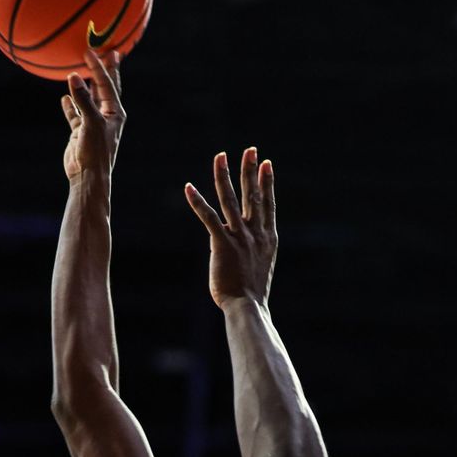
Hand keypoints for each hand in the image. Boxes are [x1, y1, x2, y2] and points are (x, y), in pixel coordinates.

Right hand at [62, 50, 125, 182]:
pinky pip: (75, 114)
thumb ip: (83, 100)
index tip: (90, 52)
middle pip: (103, 87)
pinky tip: (65, 96)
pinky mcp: (80, 132)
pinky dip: (71, 105)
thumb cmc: (95, 151)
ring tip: (81, 70)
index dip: (99, 67)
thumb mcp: (91, 122)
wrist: (88, 176)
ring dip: (84, 85)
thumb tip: (73, 77)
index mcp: (115, 112)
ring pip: (88, 99)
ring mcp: (92, 123)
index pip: (107, 84)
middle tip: (103, 51)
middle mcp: (105, 115)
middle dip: (102, 70)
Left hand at [185, 149, 277, 308]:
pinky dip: (197, 201)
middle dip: (250, 170)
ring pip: (231, 200)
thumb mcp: (258, 268)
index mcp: (267, 238)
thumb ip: (253, 253)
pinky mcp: (222, 243)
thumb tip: (245, 251)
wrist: (248, 307)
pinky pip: (208, 217)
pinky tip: (189, 186)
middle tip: (250, 149)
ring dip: (225, 176)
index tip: (266, 163)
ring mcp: (239, 237)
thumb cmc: (251, 294)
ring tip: (221, 156)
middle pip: (253, 195)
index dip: (266, 182)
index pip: (268, 204)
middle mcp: (255, 233)